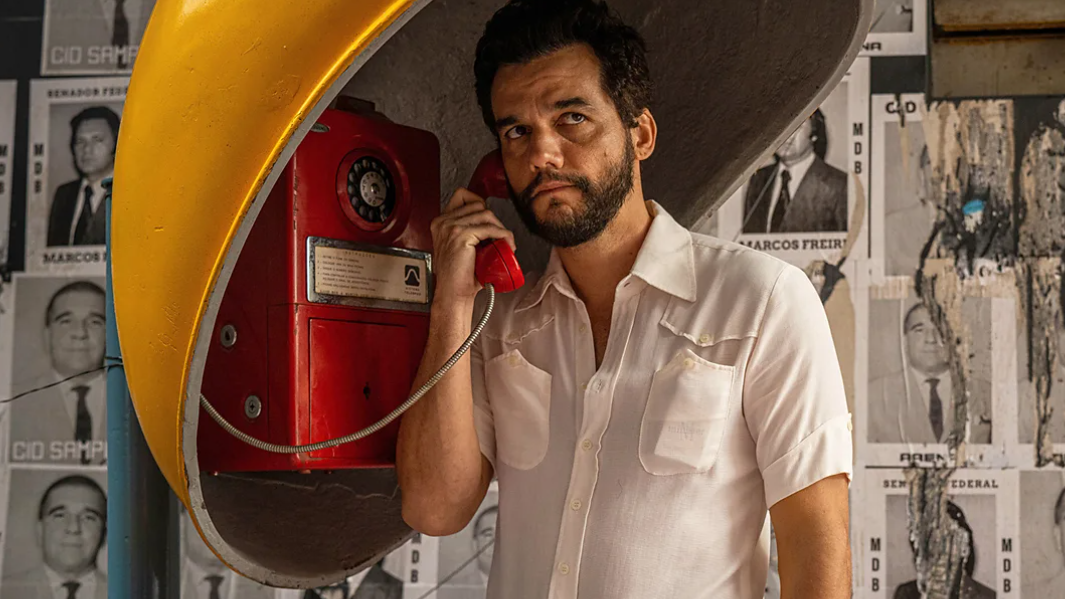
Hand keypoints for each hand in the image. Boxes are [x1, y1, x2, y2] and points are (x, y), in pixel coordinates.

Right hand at [430, 188, 515, 304]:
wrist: (453, 294)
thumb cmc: (459, 276)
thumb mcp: (460, 247)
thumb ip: (468, 232)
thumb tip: (491, 224)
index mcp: (440, 223)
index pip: (462, 195)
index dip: (479, 203)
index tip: (489, 219)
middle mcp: (443, 222)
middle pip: (478, 204)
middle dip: (494, 219)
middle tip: (500, 236)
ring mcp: (450, 228)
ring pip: (486, 214)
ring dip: (500, 228)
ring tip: (505, 243)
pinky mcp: (461, 236)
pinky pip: (490, 228)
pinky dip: (503, 235)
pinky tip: (507, 245)